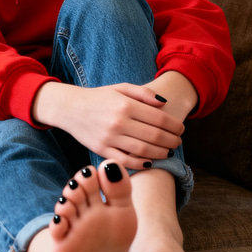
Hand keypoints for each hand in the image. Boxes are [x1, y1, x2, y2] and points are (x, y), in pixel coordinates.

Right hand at [32, 81, 184, 169]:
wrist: (70, 108)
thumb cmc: (99, 97)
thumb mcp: (120, 88)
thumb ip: (143, 93)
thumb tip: (165, 103)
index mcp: (125, 105)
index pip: (159, 119)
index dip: (175, 126)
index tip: (181, 129)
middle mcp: (118, 122)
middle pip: (154, 136)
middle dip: (171, 141)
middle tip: (178, 142)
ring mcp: (109, 138)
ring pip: (143, 150)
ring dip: (160, 153)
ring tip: (168, 152)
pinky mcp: (101, 150)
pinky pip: (126, 160)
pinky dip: (140, 163)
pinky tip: (149, 161)